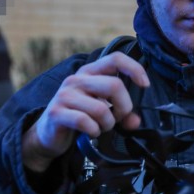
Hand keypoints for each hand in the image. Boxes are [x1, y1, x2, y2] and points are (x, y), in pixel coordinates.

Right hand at [22, 52, 148, 171]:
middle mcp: (77, 79)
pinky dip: (94, 131)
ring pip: (101, 108)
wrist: (48, 135)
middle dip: (123, 107)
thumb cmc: (80, 117)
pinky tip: (91, 132)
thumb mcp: (103, 110)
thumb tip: (136, 122)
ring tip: (101, 127)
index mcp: (90, 72)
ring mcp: (65, 94)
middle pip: (114, 85)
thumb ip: (122, 114)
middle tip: (118, 118)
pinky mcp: (56, 112)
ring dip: (107, 124)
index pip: (116, 58)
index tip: (145, 85)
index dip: (134, 69)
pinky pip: (85, 122)